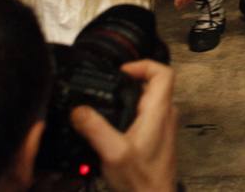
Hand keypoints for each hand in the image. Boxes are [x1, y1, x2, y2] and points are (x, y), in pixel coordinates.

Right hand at [71, 60, 178, 191]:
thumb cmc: (142, 181)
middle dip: (131, 79)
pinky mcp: (157, 136)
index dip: (142, 64)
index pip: (163, 72)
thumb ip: (95, 129)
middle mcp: (165, 114)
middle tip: (110, 84)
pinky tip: (114, 121)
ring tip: (109, 100)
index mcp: (159, 111)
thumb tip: (79, 110)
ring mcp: (163, 125)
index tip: (122, 70)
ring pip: (150, 98)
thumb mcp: (113, 153)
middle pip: (154, 82)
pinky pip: (146, 113)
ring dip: (130, 95)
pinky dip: (130, 110)